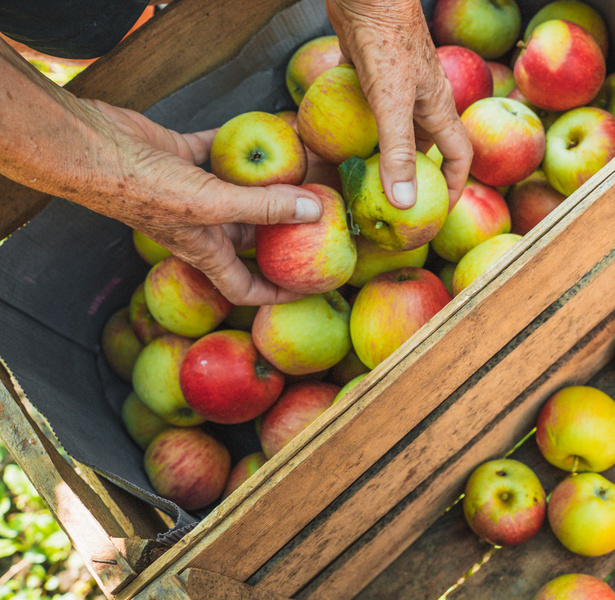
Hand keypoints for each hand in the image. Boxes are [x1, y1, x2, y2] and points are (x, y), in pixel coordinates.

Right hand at [1, 38, 322, 305]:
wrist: (91, 148)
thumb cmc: (142, 189)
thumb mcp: (210, 205)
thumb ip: (263, 207)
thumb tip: (315, 210)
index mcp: (205, 250)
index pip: (246, 287)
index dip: (278, 294)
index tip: (310, 290)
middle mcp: (202, 224)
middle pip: (253, 234)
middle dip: (287, 226)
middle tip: (326, 215)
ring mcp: (193, 189)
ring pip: (242, 189)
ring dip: (272, 180)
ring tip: (310, 169)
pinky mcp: (183, 155)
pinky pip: (223, 151)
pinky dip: (244, 143)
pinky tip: (271, 129)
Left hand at [325, 0, 471, 210]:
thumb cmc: (385, 41)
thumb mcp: (393, 103)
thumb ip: (398, 152)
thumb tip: (405, 203)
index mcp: (438, 107)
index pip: (458, 155)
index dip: (454, 185)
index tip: (438, 210)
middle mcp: (422, 99)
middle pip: (425, 146)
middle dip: (413, 175)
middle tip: (393, 201)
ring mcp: (396, 86)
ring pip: (395, 129)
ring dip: (383, 152)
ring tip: (363, 177)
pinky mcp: (371, 72)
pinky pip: (369, 109)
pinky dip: (359, 126)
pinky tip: (339, 139)